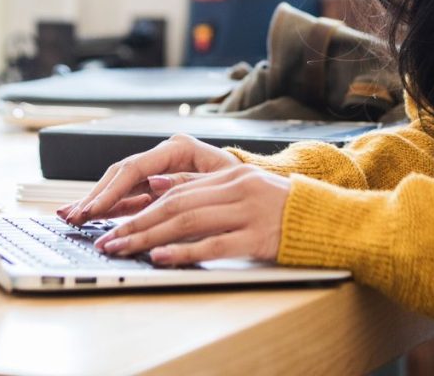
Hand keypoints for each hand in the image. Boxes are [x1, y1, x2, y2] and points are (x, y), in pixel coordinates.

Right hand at [57, 134, 240, 225]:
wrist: (251, 189)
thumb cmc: (239, 183)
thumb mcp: (220, 183)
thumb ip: (186, 183)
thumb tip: (154, 184)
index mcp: (178, 148)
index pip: (136, 167)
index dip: (112, 190)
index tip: (94, 209)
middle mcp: (163, 155)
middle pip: (121, 175)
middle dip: (97, 196)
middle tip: (74, 217)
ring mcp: (158, 170)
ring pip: (119, 185)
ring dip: (96, 202)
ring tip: (70, 216)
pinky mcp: (156, 186)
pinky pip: (127, 197)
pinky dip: (108, 207)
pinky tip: (89, 215)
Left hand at [94, 164, 291, 265]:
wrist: (326, 219)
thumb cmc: (282, 208)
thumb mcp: (243, 190)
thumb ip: (204, 188)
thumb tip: (155, 186)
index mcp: (230, 175)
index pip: (176, 191)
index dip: (141, 207)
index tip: (113, 224)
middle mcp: (237, 188)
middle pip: (176, 205)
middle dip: (136, 223)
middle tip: (106, 240)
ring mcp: (248, 211)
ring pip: (189, 222)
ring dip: (149, 237)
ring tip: (123, 248)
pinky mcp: (258, 236)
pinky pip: (214, 244)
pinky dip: (184, 252)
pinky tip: (161, 258)